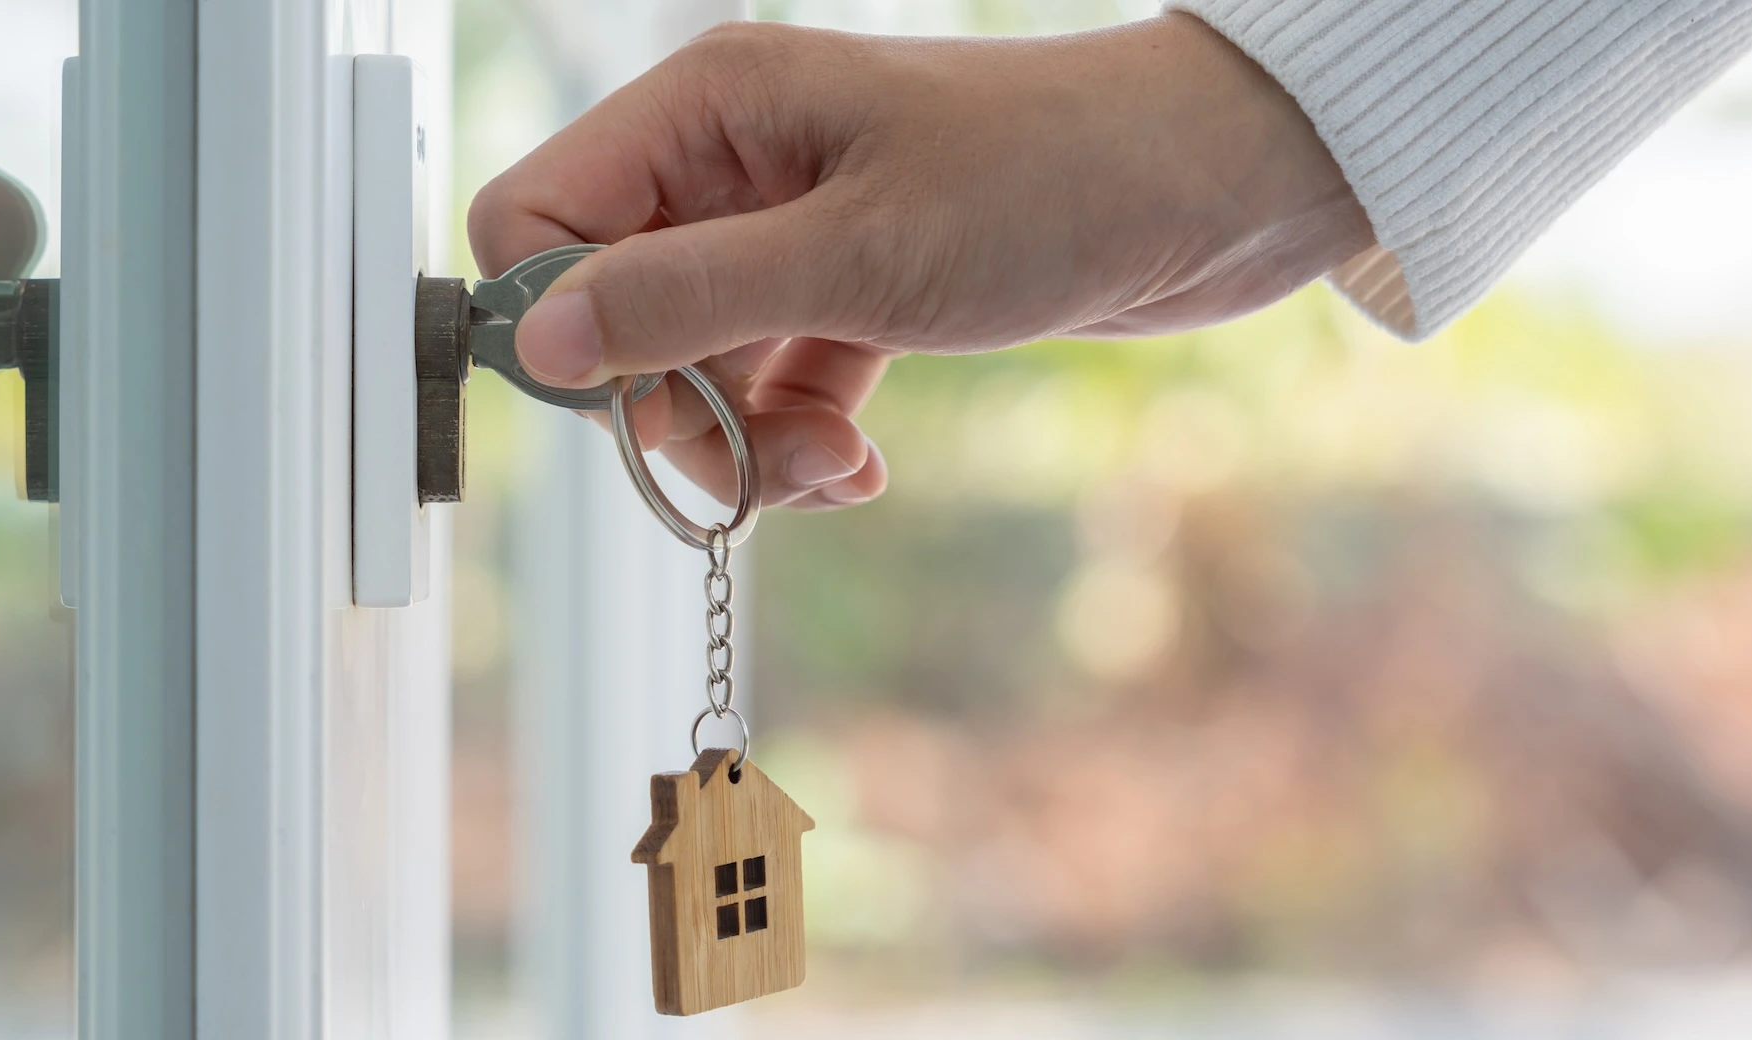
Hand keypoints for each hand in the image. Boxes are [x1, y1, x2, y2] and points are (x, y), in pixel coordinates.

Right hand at [468, 14, 1369, 509]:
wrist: (1215, 188)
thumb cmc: (1053, 180)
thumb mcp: (856, 255)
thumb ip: (683, 298)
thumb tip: (540, 342)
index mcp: (706, 108)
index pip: (536, 217)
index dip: (559, 325)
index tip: (625, 406)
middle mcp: (730, 159)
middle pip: (612, 312)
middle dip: (676, 409)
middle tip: (766, 463)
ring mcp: (788, 225)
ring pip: (693, 363)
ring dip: (748, 439)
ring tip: (841, 465)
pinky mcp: (847, 283)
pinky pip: (768, 380)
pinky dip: (801, 434)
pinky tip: (863, 461)